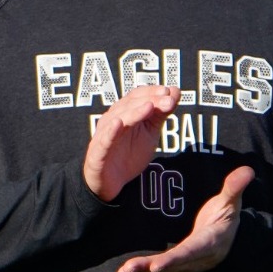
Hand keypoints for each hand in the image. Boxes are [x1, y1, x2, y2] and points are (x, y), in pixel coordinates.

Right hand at [83, 85, 178, 201]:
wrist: (112, 181)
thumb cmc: (129, 153)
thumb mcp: (150, 133)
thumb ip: (160, 113)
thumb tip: (175, 90)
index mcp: (124, 113)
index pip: (137, 96)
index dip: (152, 92)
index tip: (170, 92)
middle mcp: (112, 120)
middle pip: (129, 106)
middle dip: (149, 101)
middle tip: (168, 100)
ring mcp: (104, 135)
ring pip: (118, 120)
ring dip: (134, 112)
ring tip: (149, 106)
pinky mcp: (98, 152)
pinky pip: (104, 140)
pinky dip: (111, 131)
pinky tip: (119, 124)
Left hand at [117, 166, 253, 271]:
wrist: (230, 238)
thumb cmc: (226, 215)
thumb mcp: (231, 201)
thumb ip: (234, 187)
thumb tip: (248, 170)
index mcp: (209, 242)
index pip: (190, 252)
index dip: (173, 260)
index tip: (156, 266)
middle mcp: (198, 258)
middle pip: (172, 265)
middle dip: (149, 268)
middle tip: (127, 270)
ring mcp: (188, 265)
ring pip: (164, 271)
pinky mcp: (179, 266)